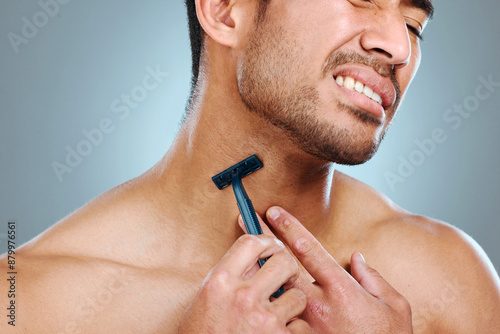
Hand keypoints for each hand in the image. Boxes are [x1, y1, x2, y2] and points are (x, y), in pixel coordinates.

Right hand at [177, 234, 309, 333]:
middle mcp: (242, 297)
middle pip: (283, 261)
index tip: (272, 247)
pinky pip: (300, 326)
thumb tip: (257, 260)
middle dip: (288, 268)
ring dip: (292, 303)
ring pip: (298, 295)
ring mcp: (262, 319)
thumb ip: (231, 278)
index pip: (250, 243)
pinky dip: (293, 330)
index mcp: (220, 282)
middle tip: (284, 278)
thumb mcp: (207, 300)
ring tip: (280, 311)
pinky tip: (280, 332)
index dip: (267, 241)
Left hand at [251, 207, 412, 333]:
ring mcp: (305, 325)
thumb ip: (374, 278)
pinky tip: (254, 290)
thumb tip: (356, 258)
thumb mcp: (394, 306)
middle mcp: (318, 305)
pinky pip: (277, 318)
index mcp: (341, 289)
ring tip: (244, 253)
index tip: (274, 212)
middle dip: (264, 239)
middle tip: (247, 220)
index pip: (308, 249)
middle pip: (282, 263)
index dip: (289, 226)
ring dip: (259, 270)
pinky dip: (265, 302)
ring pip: (274, 291)